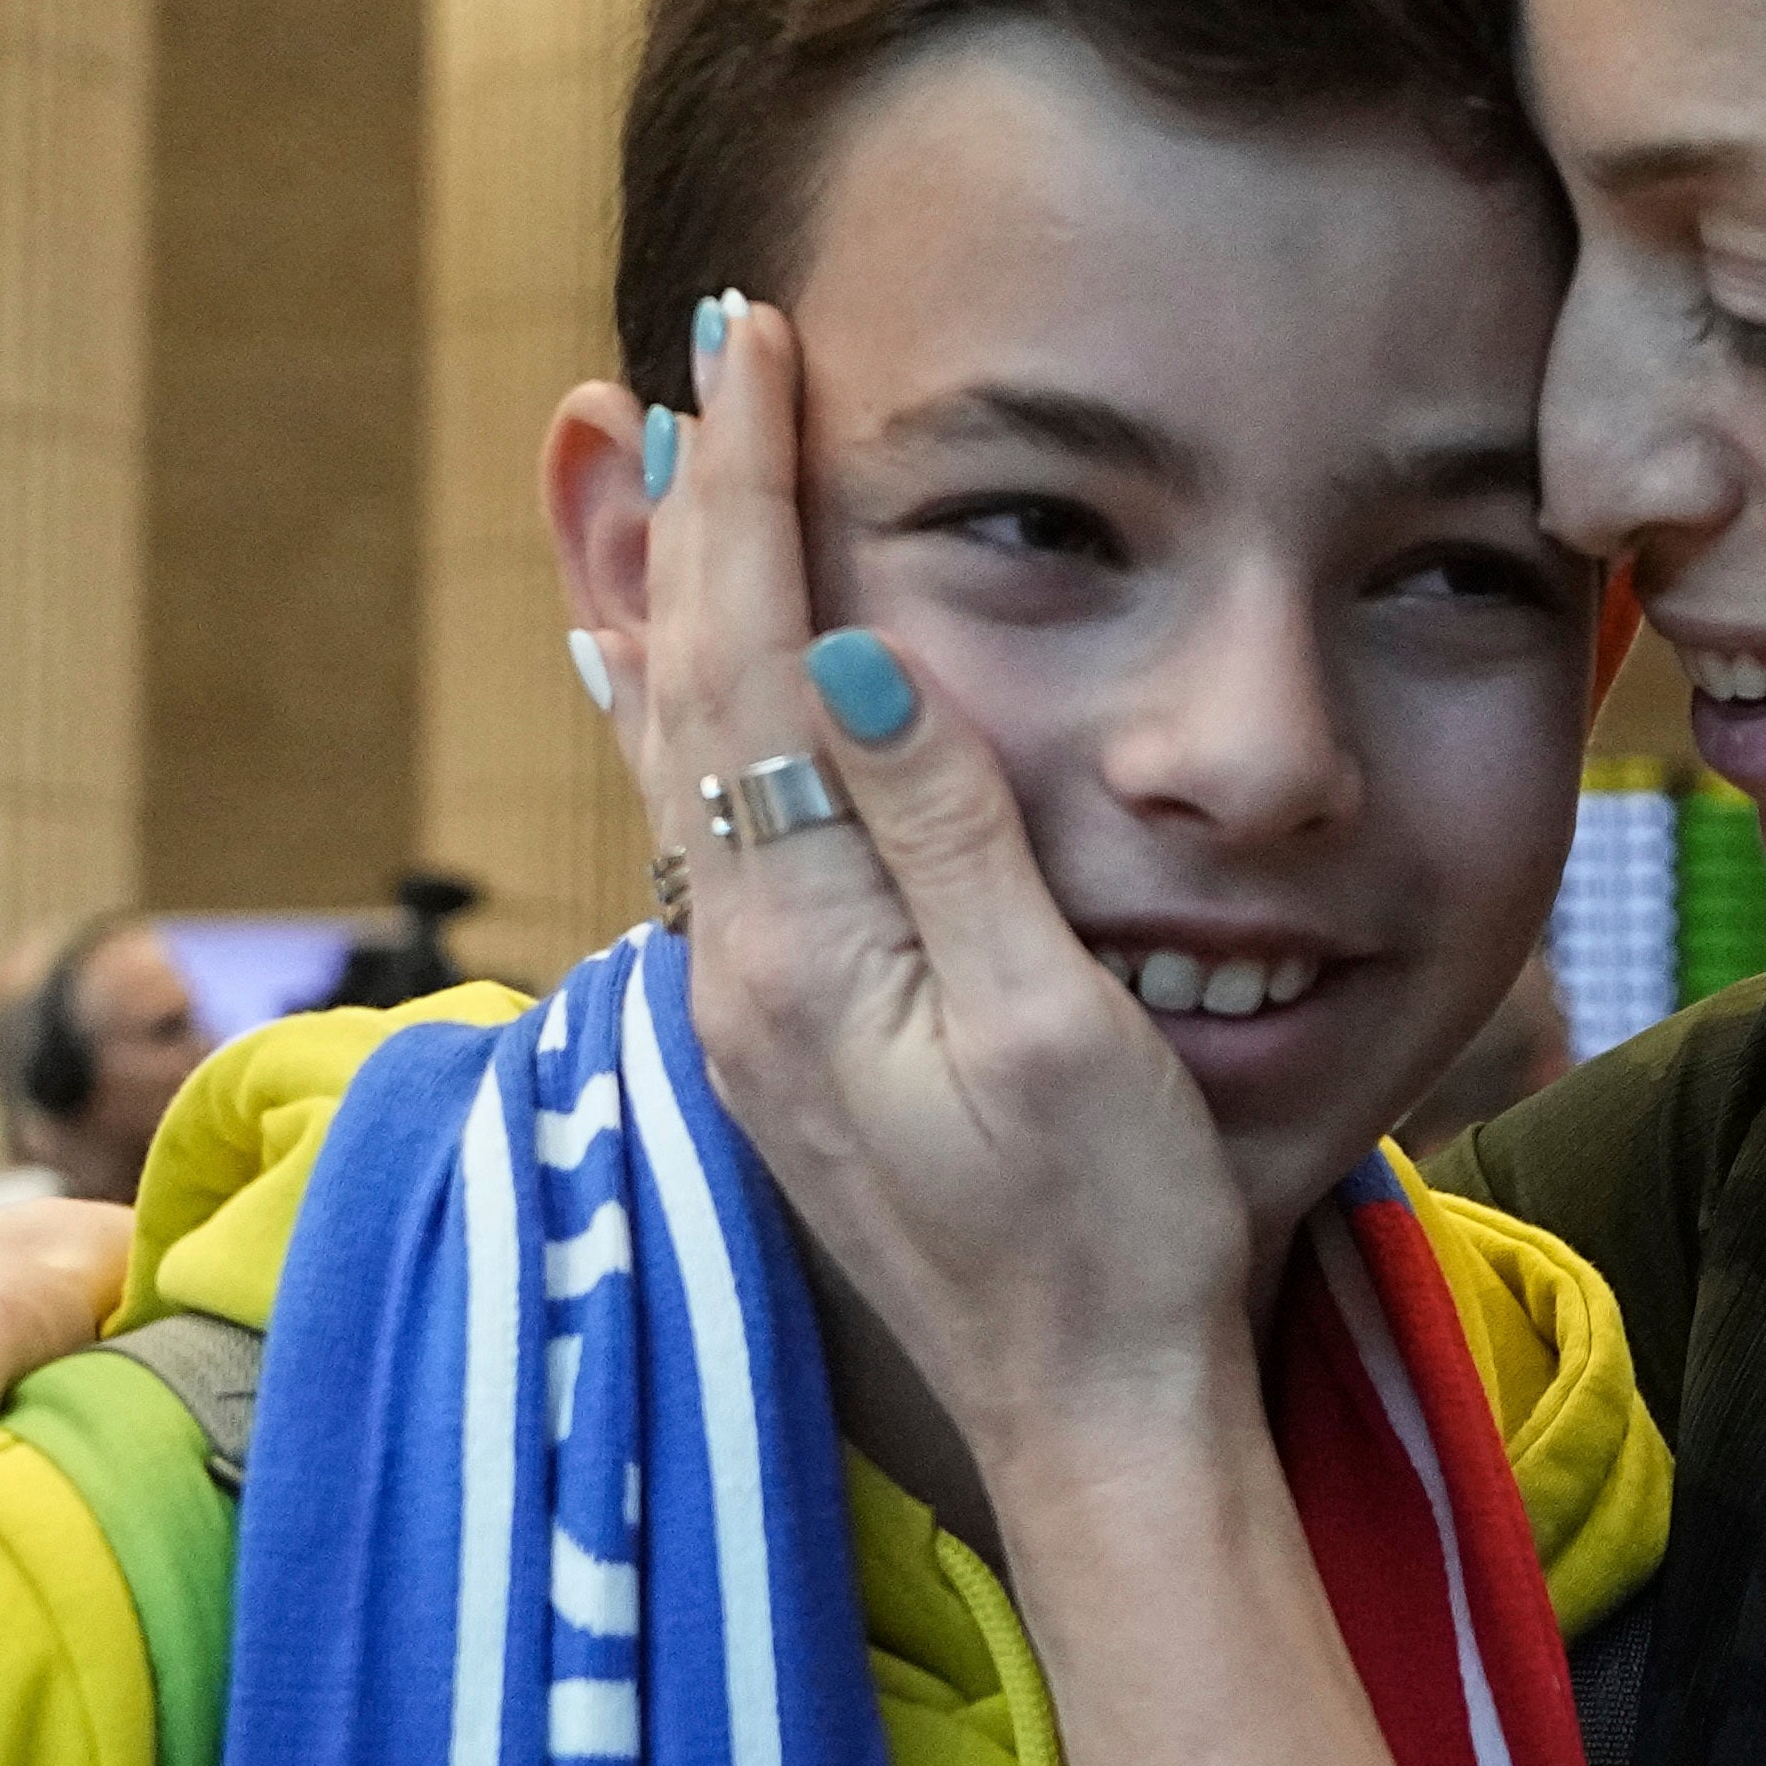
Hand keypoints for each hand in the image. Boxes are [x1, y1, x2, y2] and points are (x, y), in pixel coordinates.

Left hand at [611, 294, 1259, 1481]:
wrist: (1089, 1423)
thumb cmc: (1115, 1239)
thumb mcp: (1052, 1026)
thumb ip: (945, 835)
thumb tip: (843, 647)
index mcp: (796, 956)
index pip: (742, 660)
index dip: (744, 490)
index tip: (749, 341)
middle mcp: (735, 975)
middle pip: (678, 690)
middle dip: (689, 510)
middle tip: (695, 355)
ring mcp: (750, 1015)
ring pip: (677, 756)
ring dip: (673, 597)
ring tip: (651, 465)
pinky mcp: (787, 1043)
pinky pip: (708, 827)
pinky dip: (687, 710)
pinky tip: (659, 679)